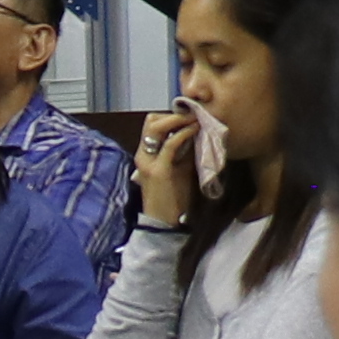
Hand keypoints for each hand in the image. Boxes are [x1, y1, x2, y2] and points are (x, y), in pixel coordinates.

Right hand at [130, 105, 201, 228]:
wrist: (165, 223)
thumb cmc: (173, 198)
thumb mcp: (178, 169)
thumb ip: (182, 152)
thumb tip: (194, 134)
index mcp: (145, 155)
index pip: (151, 125)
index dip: (170, 118)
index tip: (189, 118)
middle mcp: (143, 155)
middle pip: (151, 121)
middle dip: (173, 115)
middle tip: (193, 116)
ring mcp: (148, 162)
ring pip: (156, 126)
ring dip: (177, 119)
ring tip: (194, 120)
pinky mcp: (159, 170)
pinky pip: (170, 143)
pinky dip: (184, 133)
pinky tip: (195, 130)